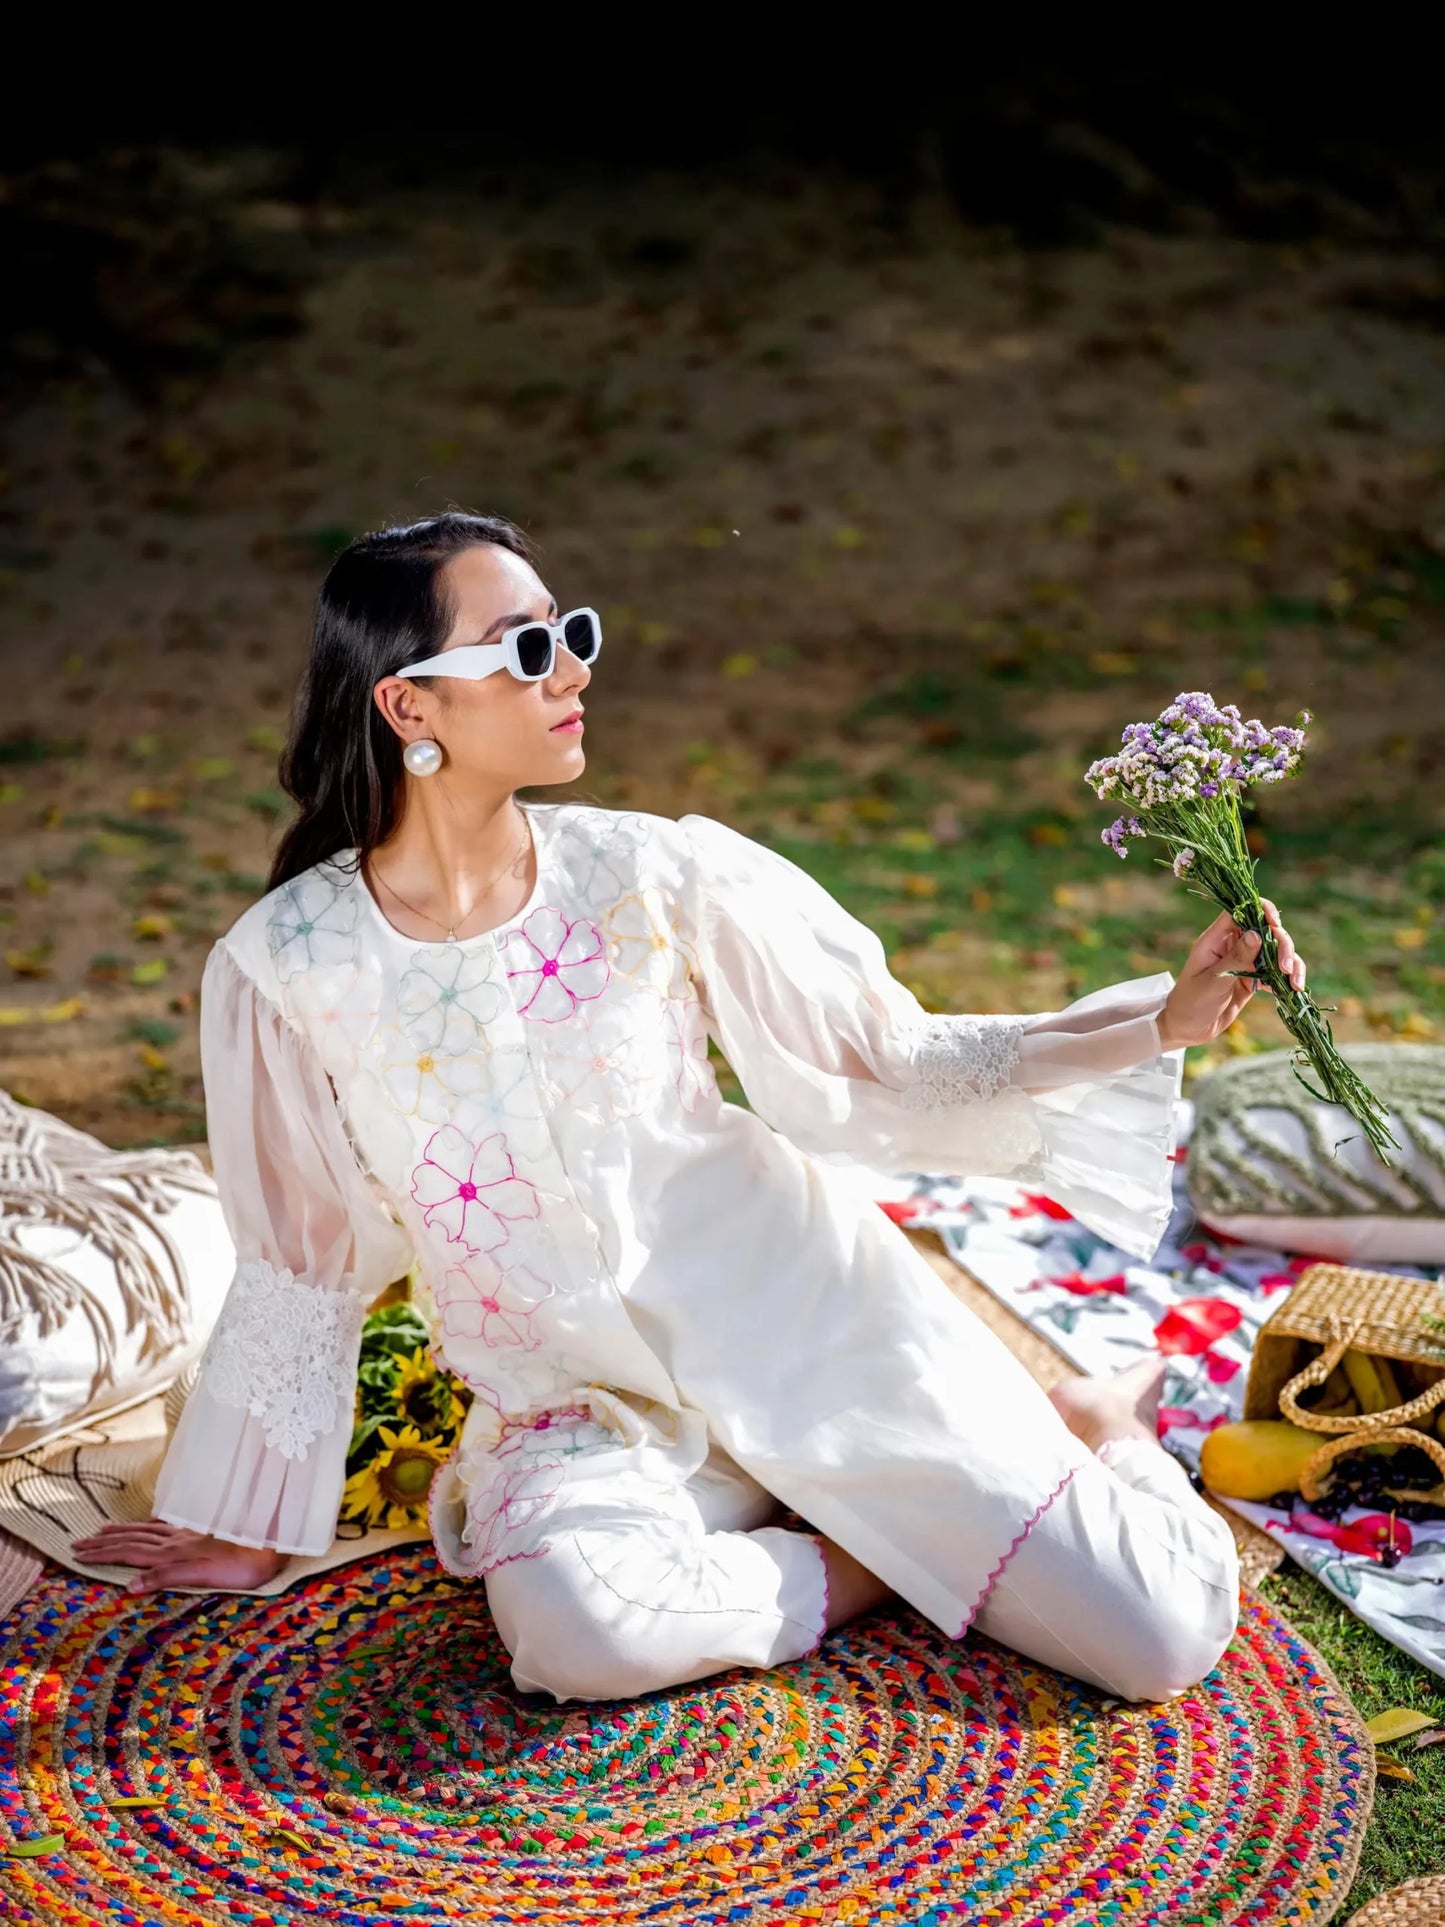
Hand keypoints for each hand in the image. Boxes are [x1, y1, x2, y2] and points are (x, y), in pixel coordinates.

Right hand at [69, 1517, 286, 1592]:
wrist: (270, 1546)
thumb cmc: (240, 1567)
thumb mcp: (202, 1577)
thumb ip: (165, 1578)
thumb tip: (128, 1587)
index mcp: (172, 1553)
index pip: (128, 1551)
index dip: (102, 1552)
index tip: (77, 1552)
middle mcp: (176, 1541)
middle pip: (132, 1539)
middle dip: (103, 1541)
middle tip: (78, 1542)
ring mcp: (188, 1534)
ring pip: (146, 1530)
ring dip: (121, 1531)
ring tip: (102, 1529)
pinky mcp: (202, 1532)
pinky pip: (166, 1526)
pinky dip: (149, 1525)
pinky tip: (148, 1522)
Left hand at [1157, 898, 1305, 1051]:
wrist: (1187, 1029)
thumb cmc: (1191, 1003)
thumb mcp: (1213, 981)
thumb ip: (1236, 959)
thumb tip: (1257, 934)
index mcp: (1216, 939)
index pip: (1240, 911)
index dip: (1260, 910)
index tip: (1275, 924)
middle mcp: (1232, 946)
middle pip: (1265, 930)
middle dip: (1282, 945)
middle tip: (1286, 967)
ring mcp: (1244, 962)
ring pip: (1275, 951)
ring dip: (1290, 963)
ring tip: (1296, 984)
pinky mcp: (1253, 979)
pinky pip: (1276, 972)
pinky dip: (1287, 979)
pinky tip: (1293, 990)